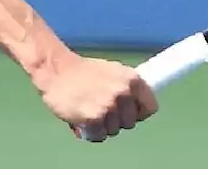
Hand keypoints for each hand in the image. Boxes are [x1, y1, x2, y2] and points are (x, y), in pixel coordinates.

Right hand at [33, 54, 158, 140]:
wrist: (56, 71)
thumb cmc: (83, 71)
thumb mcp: (112, 71)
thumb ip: (127, 87)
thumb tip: (138, 103)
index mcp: (132, 79)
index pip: (151, 107)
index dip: (139, 111)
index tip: (130, 111)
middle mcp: (123, 93)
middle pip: (131, 122)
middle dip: (118, 119)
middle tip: (102, 108)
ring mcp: (109, 107)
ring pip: (115, 130)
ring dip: (103, 126)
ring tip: (89, 110)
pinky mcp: (94, 119)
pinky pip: (99, 136)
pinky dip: (91, 132)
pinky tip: (82, 118)